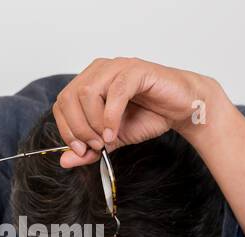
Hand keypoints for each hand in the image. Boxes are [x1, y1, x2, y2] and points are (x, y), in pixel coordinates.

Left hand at [52, 57, 221, 167]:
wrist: (183, 110)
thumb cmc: (149, 116)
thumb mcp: (113, 138)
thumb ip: (89, 149)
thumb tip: (64, 160)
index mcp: (90, 82)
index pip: (61, 103)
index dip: (66, 129)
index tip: (81, 150)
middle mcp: (100, 70)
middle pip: (69, 97)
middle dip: (78, 128)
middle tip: (95, 146)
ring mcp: (118, 67)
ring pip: (87, 92)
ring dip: (93, 122)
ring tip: (107, 138)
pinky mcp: (137, 71)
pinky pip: (115, 91)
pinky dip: (110, 116)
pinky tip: (114, 132)